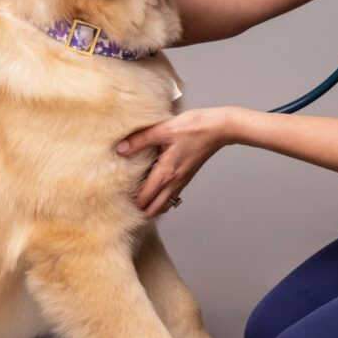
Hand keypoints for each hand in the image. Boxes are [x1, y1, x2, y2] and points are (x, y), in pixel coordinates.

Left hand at [116, 107, 237, 217]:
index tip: (118, 196)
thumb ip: (140, 140)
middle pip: (153, 210)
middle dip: (139, 209)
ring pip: (163, 205)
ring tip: (138, 195)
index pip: (144, 199)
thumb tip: (120, 148)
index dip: (130, 202)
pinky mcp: (187, 176)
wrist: (219, 128)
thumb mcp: (164, 130)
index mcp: (166, 173)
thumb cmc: (195, 128)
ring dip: (150, 205)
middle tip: (125, 199)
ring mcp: (182, 181)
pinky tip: (154, 184)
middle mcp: (174, 182)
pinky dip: (161, 197)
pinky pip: (171, 195)